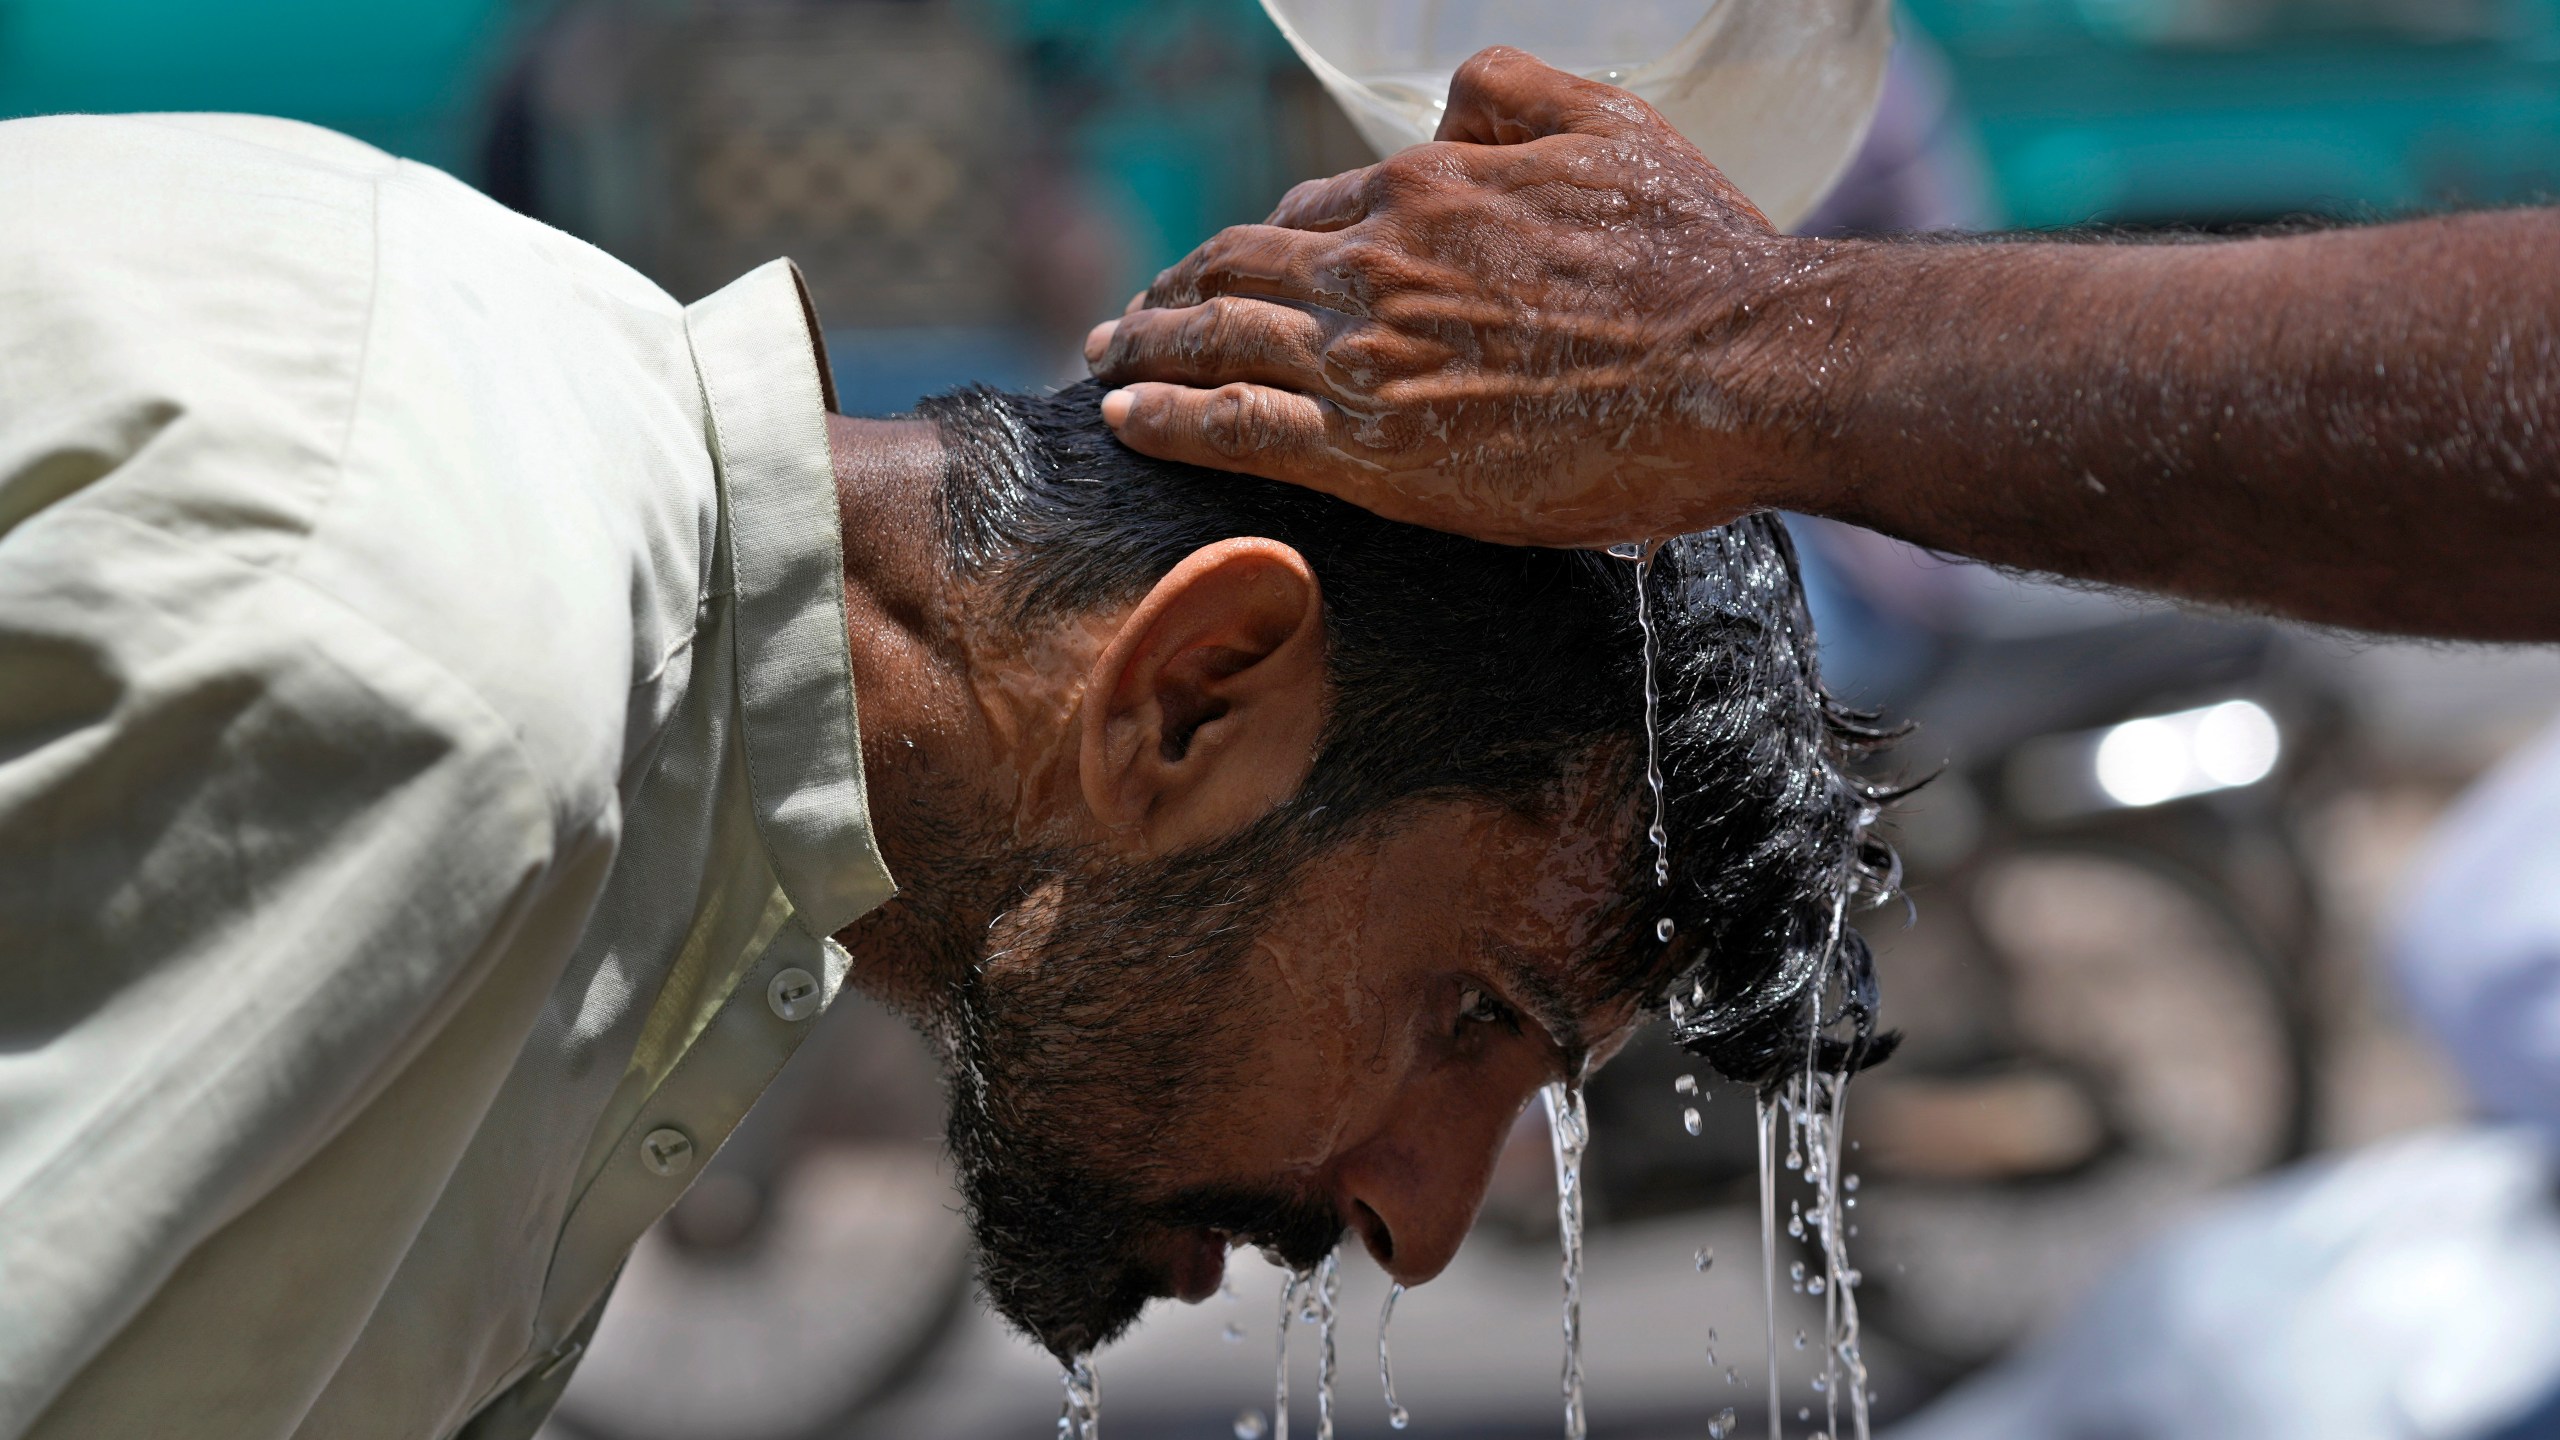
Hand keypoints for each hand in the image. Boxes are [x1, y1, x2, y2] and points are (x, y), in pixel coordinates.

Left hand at [1085, 46, 1825, 547]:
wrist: (1741, 365)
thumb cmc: (1694, 256)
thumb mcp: (1608, 124)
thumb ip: (1509, 94)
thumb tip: (1440, 106)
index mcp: (1425, 187)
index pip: (1310, 210)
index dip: (1268, 241)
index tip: (1238, 270)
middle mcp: (1375, 261)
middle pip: (1235, 265)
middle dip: (1172, 288)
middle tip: (1132, 316)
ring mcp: (1364, 357)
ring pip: (1216, 337)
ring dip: (1144, 347)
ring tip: (1106, 361)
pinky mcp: (1371, 448)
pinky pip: (1232, 424)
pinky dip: (1166, 415)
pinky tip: (1124, 418)